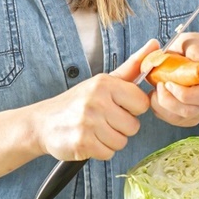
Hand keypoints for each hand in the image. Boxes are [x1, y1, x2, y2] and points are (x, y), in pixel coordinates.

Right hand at [32, 39, 157, 161]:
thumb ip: (131, 66)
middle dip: (120, 127)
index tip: (116, 106)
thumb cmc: (77, 103)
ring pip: (122, 142)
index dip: (131, 108)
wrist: (43, 123)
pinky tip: (88, 140)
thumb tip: (155, 45)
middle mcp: (96, 100)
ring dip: (110, 140)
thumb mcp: (103, 82)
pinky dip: (100, 151)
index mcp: (104, 83)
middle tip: (102, 120)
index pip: (142, 103)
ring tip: (94, 131)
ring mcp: (89, 122)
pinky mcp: (83, 143)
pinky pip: (108, 153)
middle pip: (133, 126)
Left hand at [149, 33, 198, 128]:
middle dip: (166, 99)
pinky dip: (157, 108)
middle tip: (158, 84)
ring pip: (175, 118)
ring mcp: (195, 113)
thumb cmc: (192, 51)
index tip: (167, 81)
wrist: (193, 63)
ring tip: (156, 88)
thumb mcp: (194, 42)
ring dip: (159, 104)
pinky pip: (168, 120)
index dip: (181, 92)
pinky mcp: (183, 119)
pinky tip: (157, 94)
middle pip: (186, 112)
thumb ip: (196, 49)